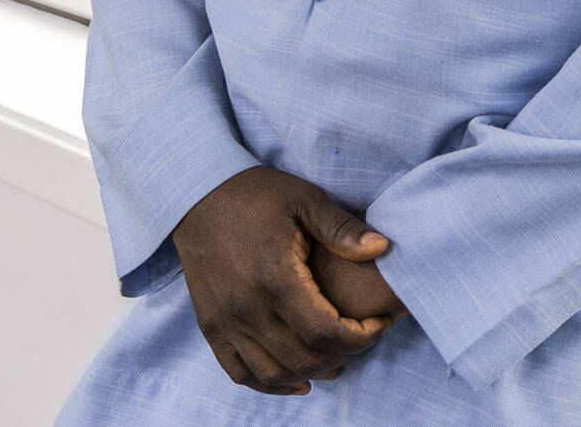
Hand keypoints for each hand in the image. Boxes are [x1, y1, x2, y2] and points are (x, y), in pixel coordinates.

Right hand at [170, 165, 395, 394]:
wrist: (198, 196)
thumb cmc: (257, 195)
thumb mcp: (305, 200)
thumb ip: (342, 229)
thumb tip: (382, 247)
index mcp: (275, 278)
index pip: (325, 332)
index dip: (360, 338)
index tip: (379, 324)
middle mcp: (247, 309)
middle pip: (303, 359)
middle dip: (343, 356)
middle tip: (364, 338)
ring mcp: (225, 322)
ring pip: (273, 373)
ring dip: (311, 374)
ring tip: (338, 360)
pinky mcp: (210, 327)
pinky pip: (239, 373)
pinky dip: (270, 385)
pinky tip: (296, 380)